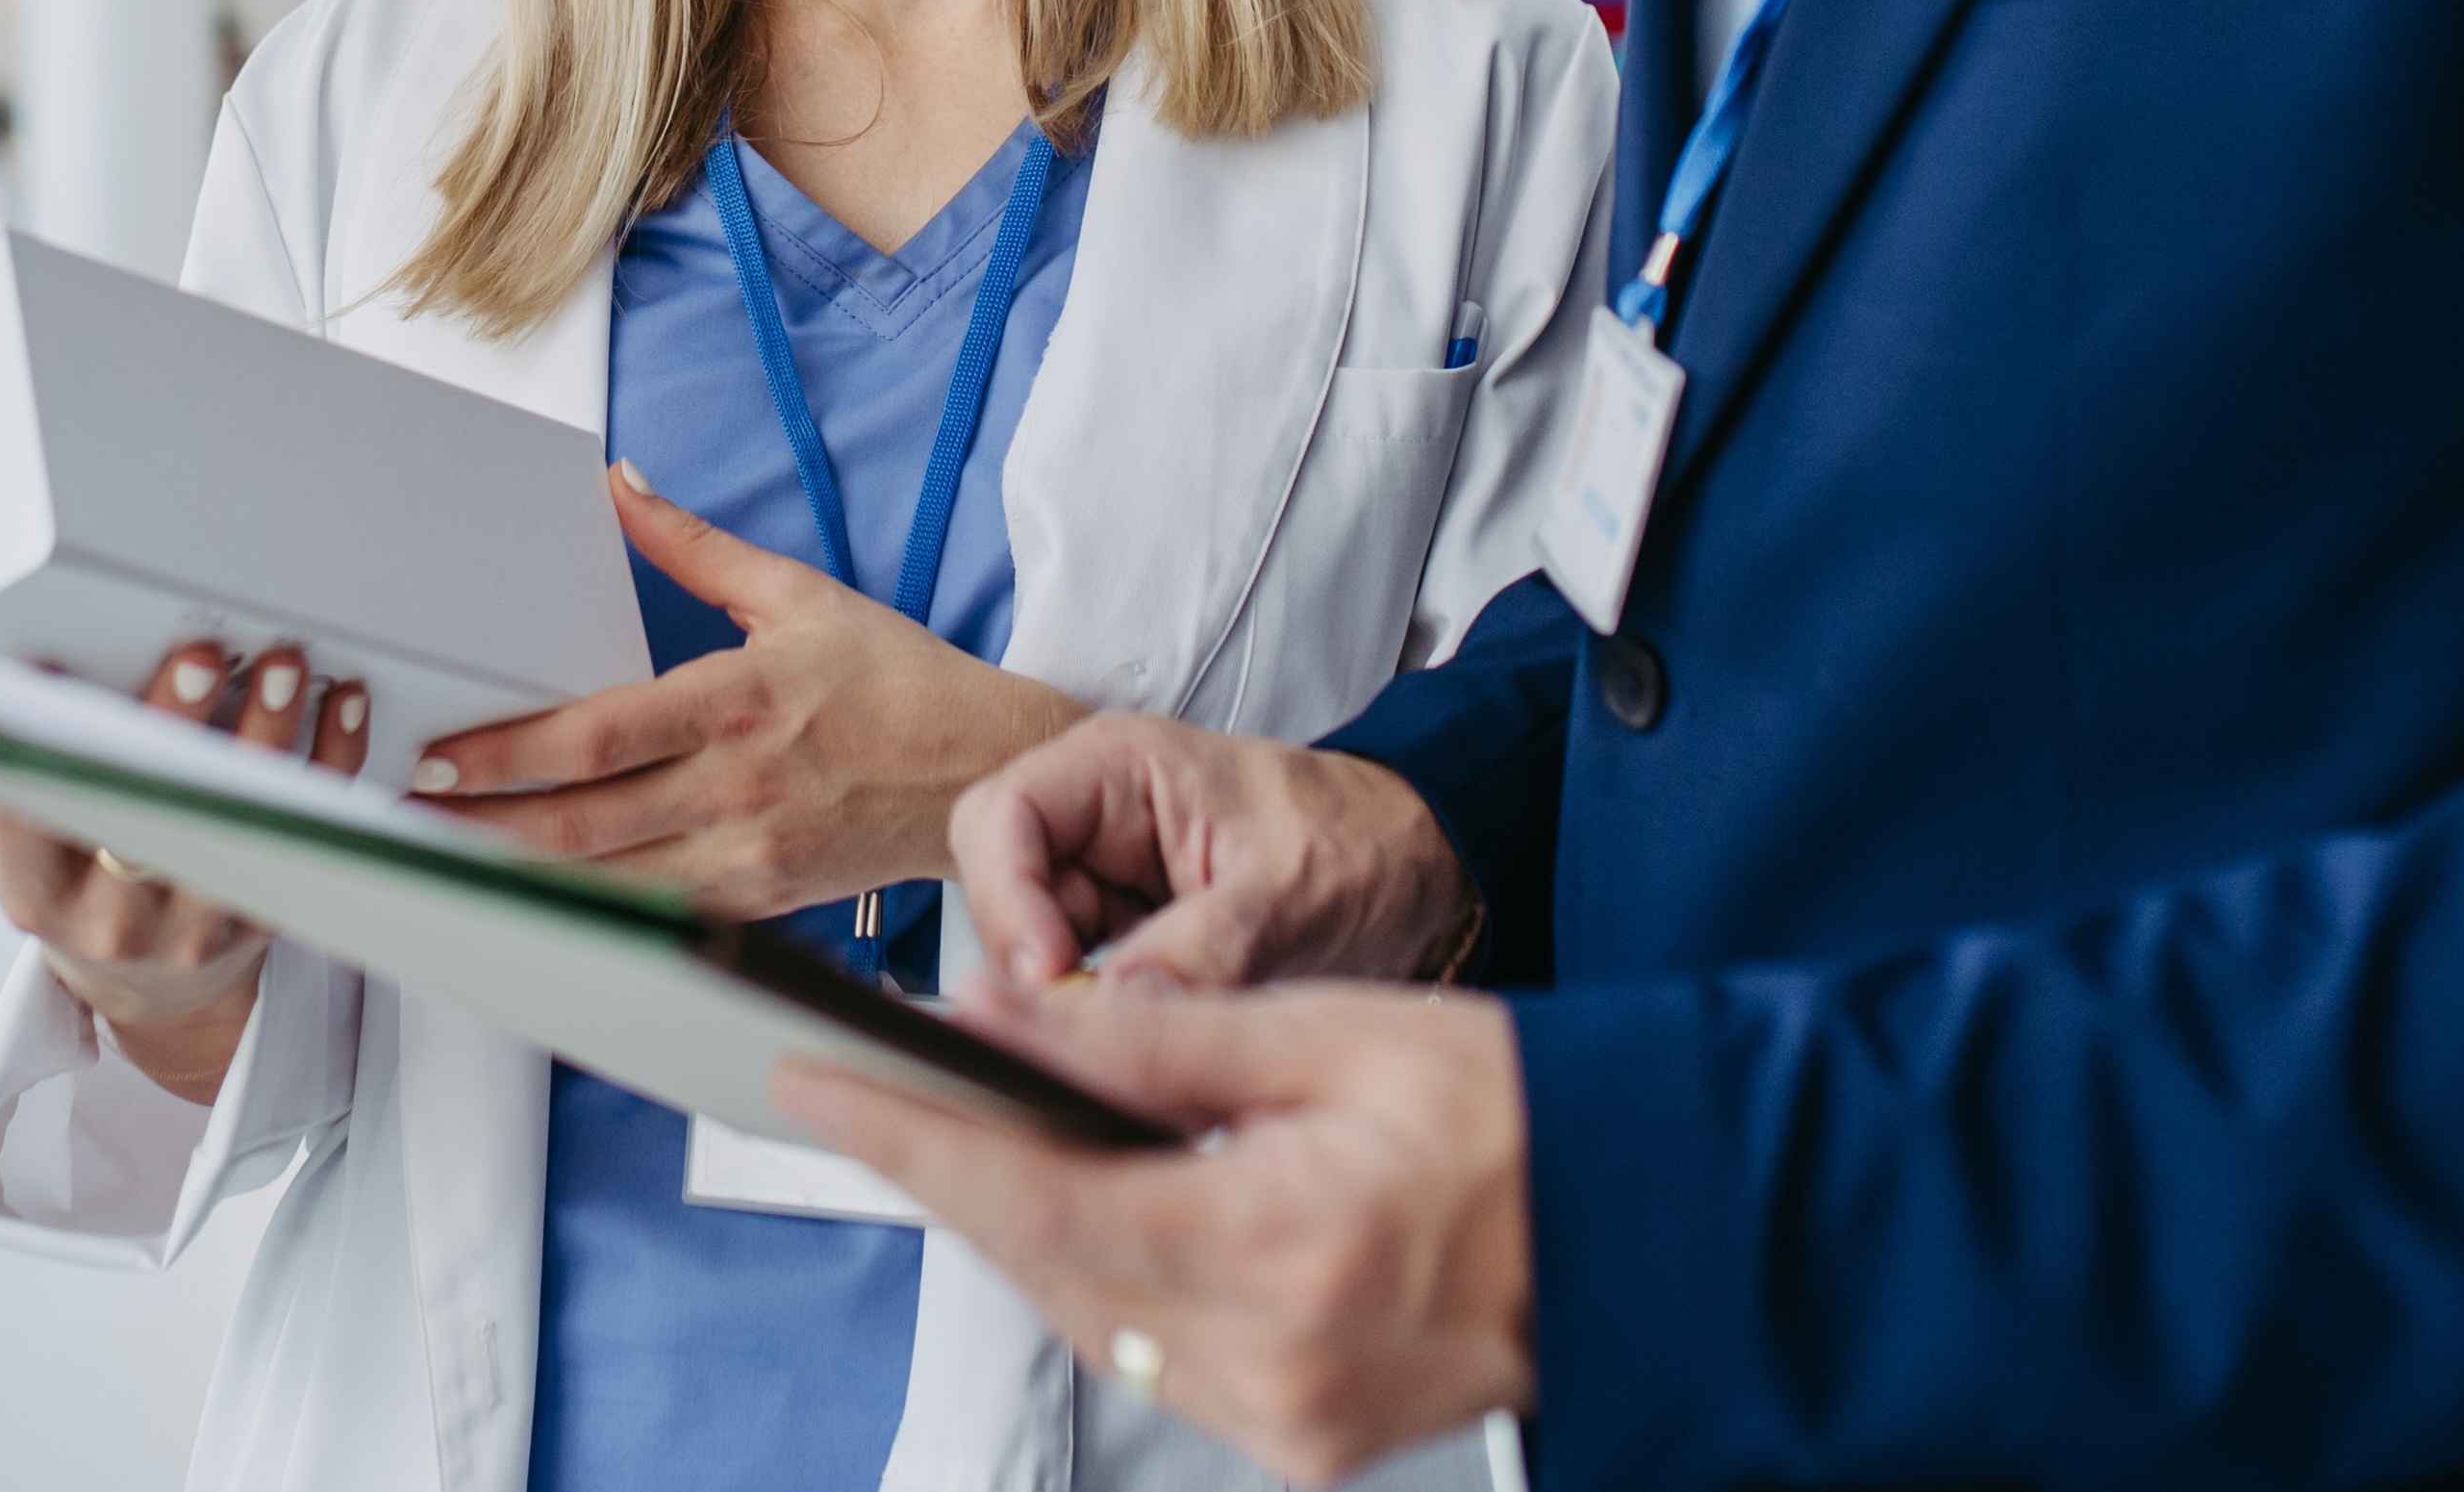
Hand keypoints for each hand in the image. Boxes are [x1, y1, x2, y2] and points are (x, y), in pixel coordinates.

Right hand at [0, 640, 366, 1105]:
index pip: (33, 828)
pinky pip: (310, 826)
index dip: (42, 762)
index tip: (50, 677)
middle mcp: (121, 918)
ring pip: (241, 826)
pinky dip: (333, 760)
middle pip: (149, 825)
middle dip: (173, 735)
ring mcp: (203, 919)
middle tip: (201, 655)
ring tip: (286, 664)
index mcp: (41, 896)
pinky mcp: (273, 907)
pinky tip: (342, 701)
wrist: (152, 983)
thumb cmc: (70, 887)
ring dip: (271, 740)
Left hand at [411, 465, 1080, 915]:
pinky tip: (529, 905)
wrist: (980, 770)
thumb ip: (694, 545)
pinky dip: (583, 916)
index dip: (510, 752)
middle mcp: (737, 787)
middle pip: (581, 823)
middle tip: (405, 814)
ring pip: (604, 884)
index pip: (600, 737)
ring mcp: (745, 855)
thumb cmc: (894, 678)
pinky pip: (649, 920)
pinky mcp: (755, 902)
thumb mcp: (797, 592)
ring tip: (440, 862)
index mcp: (741, 701)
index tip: (440, 754)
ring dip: (516, 877)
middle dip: (482, 823)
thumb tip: (619, 484)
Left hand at [780, 974, 1533, 1486]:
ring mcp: (1283, 1421)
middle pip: (1045, 1263)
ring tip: (953, 1124)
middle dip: (945, 1171)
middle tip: (864, 1084)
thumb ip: (1173, 1038)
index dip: (913, 1135)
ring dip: (1015, 1220)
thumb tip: (1023, 1022)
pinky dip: (1096, 1271)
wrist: (1643, 1228)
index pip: (1040, 1192)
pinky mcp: (1296, 1442)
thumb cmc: (1516, 1110)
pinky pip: (1149, 1355)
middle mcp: (1270, 1360)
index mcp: (1283, 1244)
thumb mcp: (1343, 1032)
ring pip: (1085, 1316)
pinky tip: (1073, 1201)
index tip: (820, 1083)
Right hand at [951, 713, 1478, 991]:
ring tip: (1143, 1033)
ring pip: (1034, 953)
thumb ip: (1198, 951)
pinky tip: (1152, 1039)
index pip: (1002, 819)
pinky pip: (1080, 987)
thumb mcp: (1285, 897)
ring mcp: (1108, 880)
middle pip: (1002, 892)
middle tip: (1092, 1023)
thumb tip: (1108, 1012)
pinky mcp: (1126, 936)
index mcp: (1120, 767)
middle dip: (1036, 965)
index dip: (1006, 901)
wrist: (1419, 870)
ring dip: (1074, 1003)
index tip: (1048, 978)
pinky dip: (1106, 1021)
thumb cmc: (1361, 844)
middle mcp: (1096, 818)